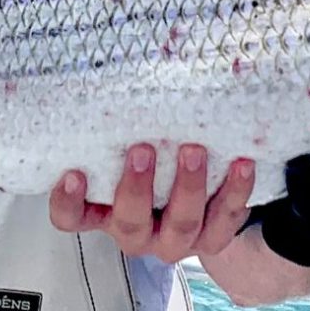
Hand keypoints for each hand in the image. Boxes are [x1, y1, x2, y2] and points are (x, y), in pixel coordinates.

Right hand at [50, 144, 256, 261]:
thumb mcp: (127, 150)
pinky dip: (234, 192)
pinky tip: (241, 165)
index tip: (73, 173)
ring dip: (188, 187)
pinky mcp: (210, 241)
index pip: (71, 217)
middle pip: (129, 222)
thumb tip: (116, 69)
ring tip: (193, 151)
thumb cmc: (153, 163)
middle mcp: (135, 232)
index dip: (68, 202)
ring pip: (180, 225)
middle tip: (142, 150)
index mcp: (104, 213)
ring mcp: (173, 241)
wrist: (202, 203)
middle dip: (136, 188)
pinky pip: (223, 221)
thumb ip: (120, 128)